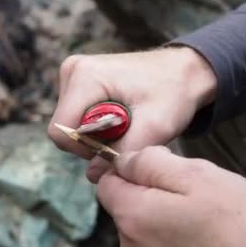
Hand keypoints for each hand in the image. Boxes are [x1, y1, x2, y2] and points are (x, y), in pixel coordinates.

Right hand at [48, 47, 216, 181]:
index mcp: (85, 77)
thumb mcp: (155, 126)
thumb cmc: (172, 93)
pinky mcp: (77, 83)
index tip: (118, 143)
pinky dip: (96, 127)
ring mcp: (72, 75)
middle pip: (65, 129)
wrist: (183, 72)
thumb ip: (121, 153)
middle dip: (93, 142)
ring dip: (96, 135)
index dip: (86, 148)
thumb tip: (92, 175)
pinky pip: (76, 119)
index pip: (62, 131)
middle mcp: (72, 71)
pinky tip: (120, 118)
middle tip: (128, 133)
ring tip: (127, 124)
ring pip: (70, 126)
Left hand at [98, 146, 245, 246]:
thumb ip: (150, 162)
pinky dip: (173, 237)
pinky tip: (203, 235)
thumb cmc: (239, 223)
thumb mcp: (196, 174)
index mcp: (133, 217)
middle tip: (191, 189)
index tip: (160, 164)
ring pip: (143, 226)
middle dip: (150, 190)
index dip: (130, 167)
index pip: (107, 182)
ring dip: (163, 214)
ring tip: (202, 214)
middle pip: (125, 205)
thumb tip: (124, 160)